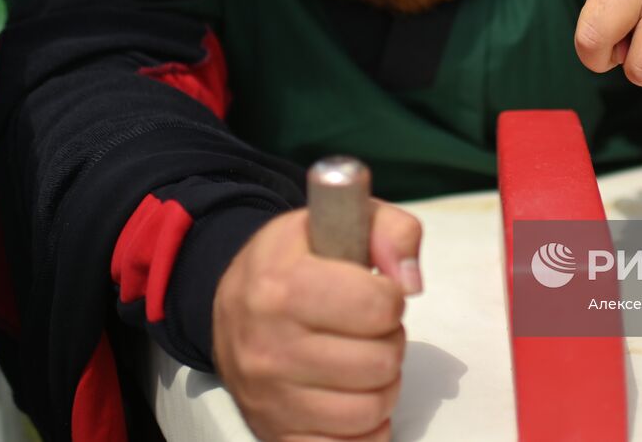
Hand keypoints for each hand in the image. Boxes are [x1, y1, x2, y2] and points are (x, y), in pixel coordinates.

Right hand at [213, 204, 422, 441]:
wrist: (231, 303)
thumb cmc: (296, 261)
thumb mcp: (338, 221)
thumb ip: (391, 233)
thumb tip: (411, 283)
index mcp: (282, 286)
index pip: (376, 305)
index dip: (389, 298)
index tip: (376, 293)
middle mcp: (269, 347)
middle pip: (379, 362)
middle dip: (389, 342)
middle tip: (371, 329)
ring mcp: (270, 398)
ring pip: (369, 410)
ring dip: (382, 385)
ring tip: (363, 360)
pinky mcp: (275, 434)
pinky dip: (365, 427)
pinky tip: (353, 395)